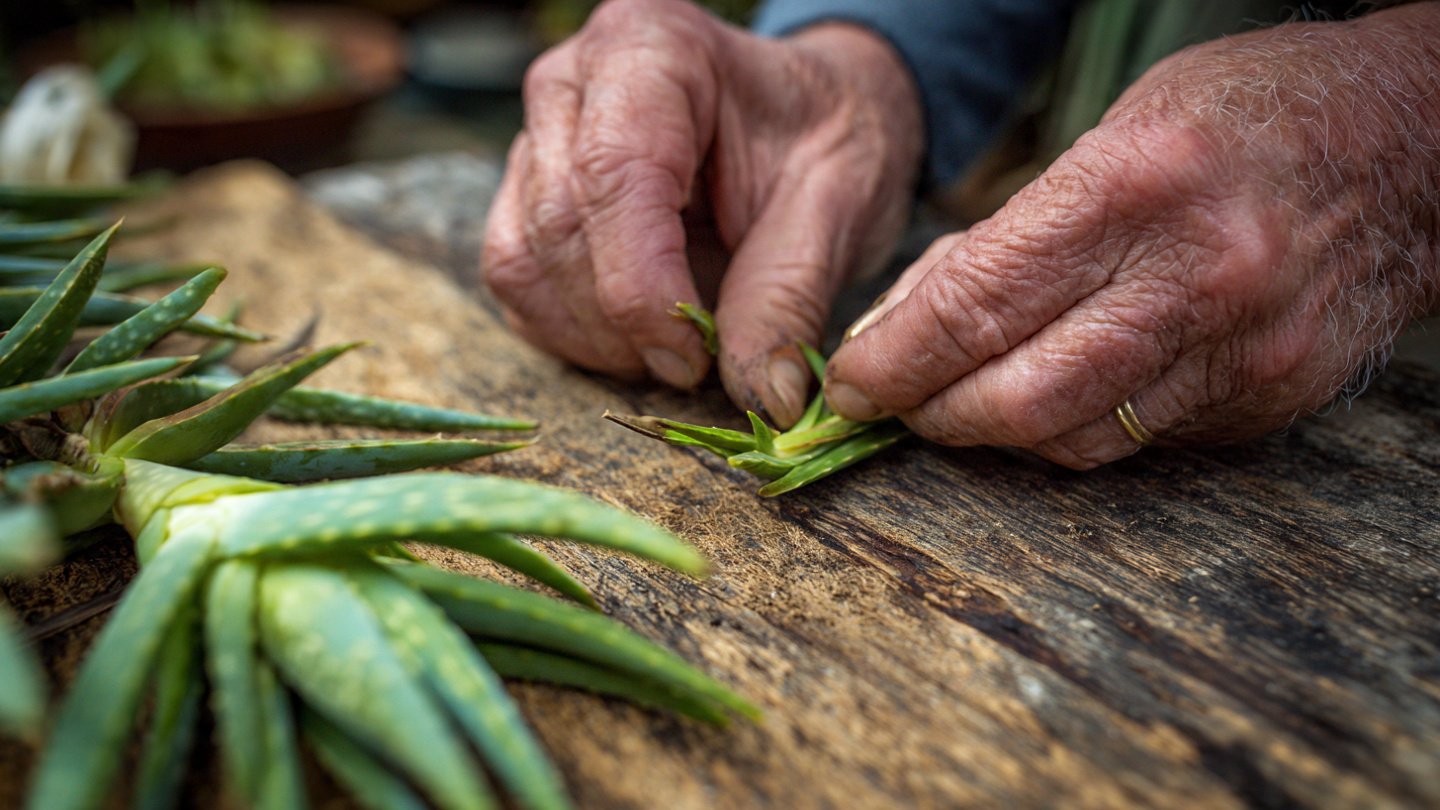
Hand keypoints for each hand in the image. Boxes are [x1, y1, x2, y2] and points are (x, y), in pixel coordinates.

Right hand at [482, 0, 921, 425]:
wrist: (812, 118)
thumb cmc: (827, 138)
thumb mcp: (837, 206)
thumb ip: (789, 295)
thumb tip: (763, 395)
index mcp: (651, 48)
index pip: (611, 175)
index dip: (641, 287)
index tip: (692, 358)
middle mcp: (573, 82)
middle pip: (556, 225)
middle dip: (624, 322)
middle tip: (700, 364)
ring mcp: (537, 138)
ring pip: (522, 262)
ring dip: (596, 335)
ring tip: (679, 344)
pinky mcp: (525, 196)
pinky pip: (519, 283)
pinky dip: (575, 333)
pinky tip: (640, 336)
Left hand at [825, 4, 1439, 467]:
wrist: (1415, 147)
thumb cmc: (1245, 117)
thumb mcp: (1114, 133)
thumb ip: (1009, 234)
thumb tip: (908, 320)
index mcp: (1139, 186)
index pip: (980, 302)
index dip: (897, 357)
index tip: (852, 381)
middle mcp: (1198, 277)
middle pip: (1022, 396)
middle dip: (935, 414)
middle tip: (895, 406)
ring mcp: (1244, 350)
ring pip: (1077, 437)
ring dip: (997, 433)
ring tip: (959, 404)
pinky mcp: (1269, 399)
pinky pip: (1142, 440)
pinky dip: (1079, 425)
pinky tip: (1057, 395)